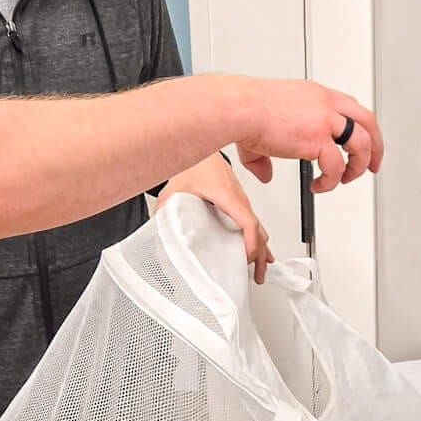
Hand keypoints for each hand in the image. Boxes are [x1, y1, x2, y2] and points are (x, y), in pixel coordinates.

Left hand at [160, 155, 272, 283]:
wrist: (205, 146)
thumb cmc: (197, 162)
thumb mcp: (177, 185)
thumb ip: (166, 205)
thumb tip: (158, 222)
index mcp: (228, 196)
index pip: (248, 222)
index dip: (250, 243)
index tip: (246, 258)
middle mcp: (239, 199)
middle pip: (259, 231)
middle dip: (259, 255)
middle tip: (256, 275)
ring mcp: (242, 201)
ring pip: (260, 229)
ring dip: (263, 250)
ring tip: (261, 269)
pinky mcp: (240, 202)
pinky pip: (255, 223)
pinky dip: (260, 239)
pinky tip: (262, 251)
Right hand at [227, 79, 381, 193]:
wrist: (240, 108)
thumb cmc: (247, 109)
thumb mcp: (262, 124)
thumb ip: (265, 154)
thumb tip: (264, 173)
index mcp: (316, 95)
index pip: (350, 107)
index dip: (361, 126)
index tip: (361, 141)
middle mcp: (325, 104)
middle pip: (368, 122)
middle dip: (376, 146)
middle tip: (373, 164)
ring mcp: (325, 120)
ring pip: (362, 144)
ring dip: (358, 166)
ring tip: (345, 179)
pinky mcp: (318, 139)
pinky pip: (336, 166)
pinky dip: (331, 181)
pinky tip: (320, 186)